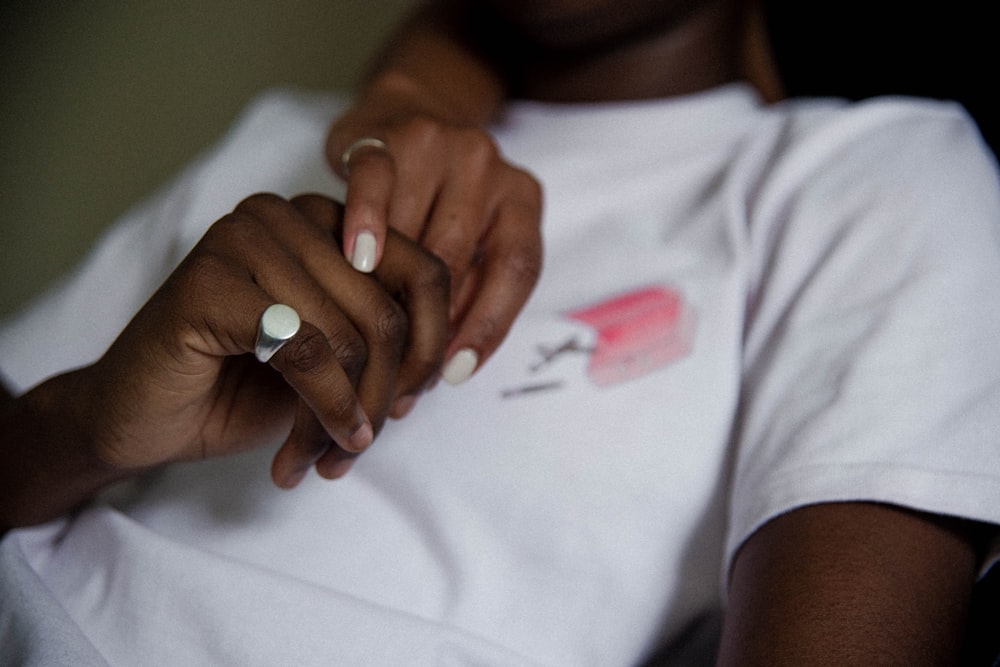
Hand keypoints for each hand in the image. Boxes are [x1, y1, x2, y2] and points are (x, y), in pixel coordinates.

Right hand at [84, 193, 448, 486]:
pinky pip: (306, 351)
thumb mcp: (334, 361)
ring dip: (345, 419)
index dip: (431, 349)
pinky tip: (303, 456)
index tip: (409, 405)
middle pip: (388, 313)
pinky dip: (322, 412)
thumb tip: (447, 360)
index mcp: (326, 223)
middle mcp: (287, 215)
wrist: (139, 419)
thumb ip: (387, 341)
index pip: (424, 273)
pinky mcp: (209, 281)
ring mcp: (242, 238)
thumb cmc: (239, 389)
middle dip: (384, 398)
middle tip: (356, 450)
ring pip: (351, 338)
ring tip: (321, 460)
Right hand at [327, 97, 541, 386]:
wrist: (404, 108)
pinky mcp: (388, 133)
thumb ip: (466, 290)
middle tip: (397, 369)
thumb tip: (442, 372)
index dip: (489, 326)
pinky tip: (355, 260)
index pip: (517, 270)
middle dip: (427, 321)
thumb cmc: (436, 197)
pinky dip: (367, 222)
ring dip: (391, 287)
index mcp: (520, 197)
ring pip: (418, 229)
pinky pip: (377, 180)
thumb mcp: (469, 239)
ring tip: (367, 335)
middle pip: (461, 256)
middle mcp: (488, 167)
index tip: (455, 372)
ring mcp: (441, 144)